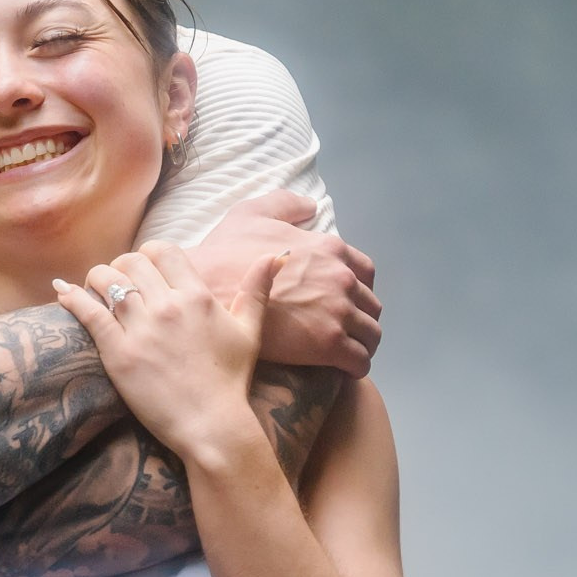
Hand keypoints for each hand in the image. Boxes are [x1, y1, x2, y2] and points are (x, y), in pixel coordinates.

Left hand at [58, 241, 283, 462]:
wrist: (212, 425)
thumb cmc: (231, 381)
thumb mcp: (250, 331)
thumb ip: (258, 289)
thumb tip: (274, 254)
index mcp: (197, 296)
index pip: (163, 250)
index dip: (148, 253)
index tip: (144, 268)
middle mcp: (169, 306)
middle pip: (131, 262)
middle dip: (121, 266)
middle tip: (118, 281)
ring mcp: (141, 329)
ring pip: (106, 281)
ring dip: (96, 279)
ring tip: (92, 288)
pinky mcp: (118, 353)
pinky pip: (89, 313)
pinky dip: (72, 298)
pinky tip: (62, 291)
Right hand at [189, 190, 380, 375]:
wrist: (205, 292)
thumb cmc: (224, 254)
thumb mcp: (251, 213)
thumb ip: (284, 205)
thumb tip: (311, 207)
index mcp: (329, 249)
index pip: (365, 273)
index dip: (357, 289)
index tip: (345, 302)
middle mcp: (341, 278)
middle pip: (371, 305)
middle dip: (361, 319)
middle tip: (342, 331)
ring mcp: (337, 311)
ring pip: (370, 334)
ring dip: (361, 344)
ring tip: (345, 354)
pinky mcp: (329, 343)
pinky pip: (359, 360)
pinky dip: (356, 367)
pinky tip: (343, 370)